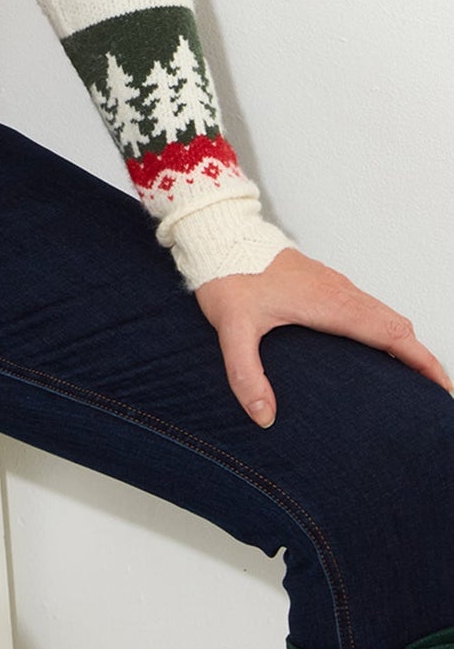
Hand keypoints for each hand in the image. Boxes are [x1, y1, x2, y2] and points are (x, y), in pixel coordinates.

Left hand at [195, 246, 452, 428]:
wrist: (218, 232)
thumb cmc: (226, 274)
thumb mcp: (231, 327)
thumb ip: (245, 372)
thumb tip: (263, 416)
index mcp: (330, 303)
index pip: (391, 333)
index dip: (421, 360)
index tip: (442, 387)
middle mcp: (339, 290)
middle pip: (395, 324)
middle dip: (420, 356)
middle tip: (434, 391)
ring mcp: (331, 282)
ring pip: (382, 312)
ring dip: (403, 341)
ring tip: (411, 375)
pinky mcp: (320, 280)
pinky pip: (365, 305)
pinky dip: (383, 327)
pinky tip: (371, 346)